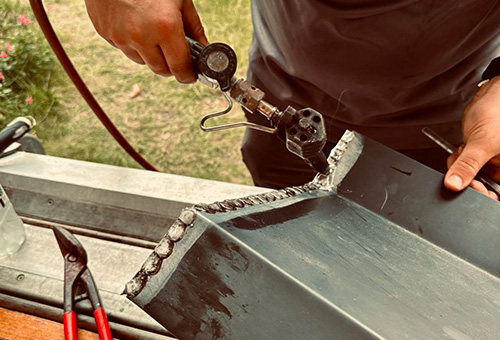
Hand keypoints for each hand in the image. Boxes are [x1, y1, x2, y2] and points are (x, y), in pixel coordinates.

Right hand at [84, 0, 207, 82]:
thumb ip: (194, 28)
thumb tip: (204, 49)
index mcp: (165, 27)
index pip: (180, 68)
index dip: (188, 75)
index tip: (190, 75)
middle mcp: (141, 36)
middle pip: (161, 70)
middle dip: (171, 65)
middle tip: (175, 54)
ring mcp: (120, 36)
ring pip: (142, 61)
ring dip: (150, 54)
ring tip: (152, 29)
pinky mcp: (105, 33)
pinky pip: (124, 48)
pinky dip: (133, 42)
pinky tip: (135, 22)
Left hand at [444, 76, 499, 200]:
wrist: (492, 94)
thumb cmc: (498, 111)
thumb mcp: (484, 141)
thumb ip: (468, 165)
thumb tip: (454, 184)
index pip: (498, 192)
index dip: (485, 194)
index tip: (472, 187)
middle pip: (484, 186)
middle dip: (468, 177)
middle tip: (462, 169)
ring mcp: (491, 162)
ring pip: (469, 176)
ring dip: (460, 165)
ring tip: (464, 150)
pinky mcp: (479, 155)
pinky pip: (463, 165)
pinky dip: (457, 158)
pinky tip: (462, 146)